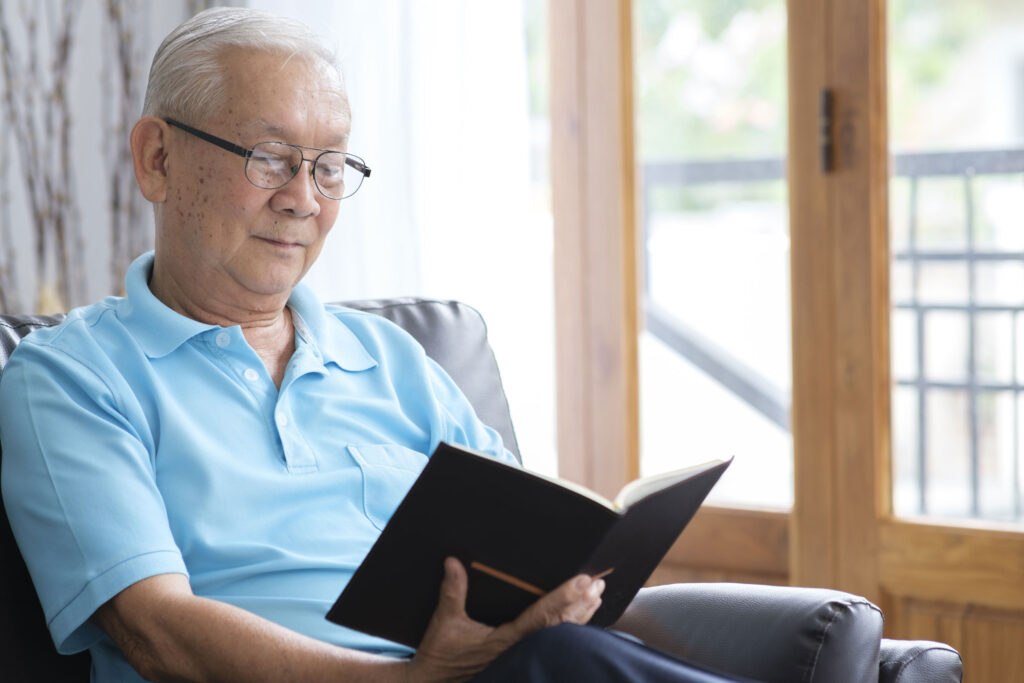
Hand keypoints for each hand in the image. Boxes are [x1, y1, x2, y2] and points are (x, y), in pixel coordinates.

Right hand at [407, 557, 604, 682]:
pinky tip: (582, 618)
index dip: (562, 597)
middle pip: (558, 625)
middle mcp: (519, 649)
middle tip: (597, 583)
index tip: (580, 582)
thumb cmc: (441, 655)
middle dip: (579, 604)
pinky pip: (551, 642)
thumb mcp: (445, 621)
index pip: (541, 616)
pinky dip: (569, 628)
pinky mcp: (521, 658)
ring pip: (558, 635)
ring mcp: (522, 655)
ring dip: (579, 615)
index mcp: (505, 639)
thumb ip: (453, 591)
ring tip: (596, 596)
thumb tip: (453, 561)